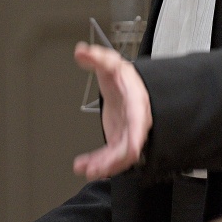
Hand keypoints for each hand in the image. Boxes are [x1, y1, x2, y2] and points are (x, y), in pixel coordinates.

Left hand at [73, 42, 151, 179]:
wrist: (126, 86)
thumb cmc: (122, 77)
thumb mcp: (110, 63)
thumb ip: (96, 57)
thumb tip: (82, 51)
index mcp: (137, 104)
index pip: (139, 124)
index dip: (135, 138)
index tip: (129, 151)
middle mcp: (135, 123)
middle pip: (128, 147)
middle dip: (112, 161)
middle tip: (94, 168)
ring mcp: (127, 133)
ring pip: (119, 157)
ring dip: (103, 166)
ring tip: (85, 170)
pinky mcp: (119, 140)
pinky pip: (111, 156)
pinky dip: (98, 163)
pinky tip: (84, 165)